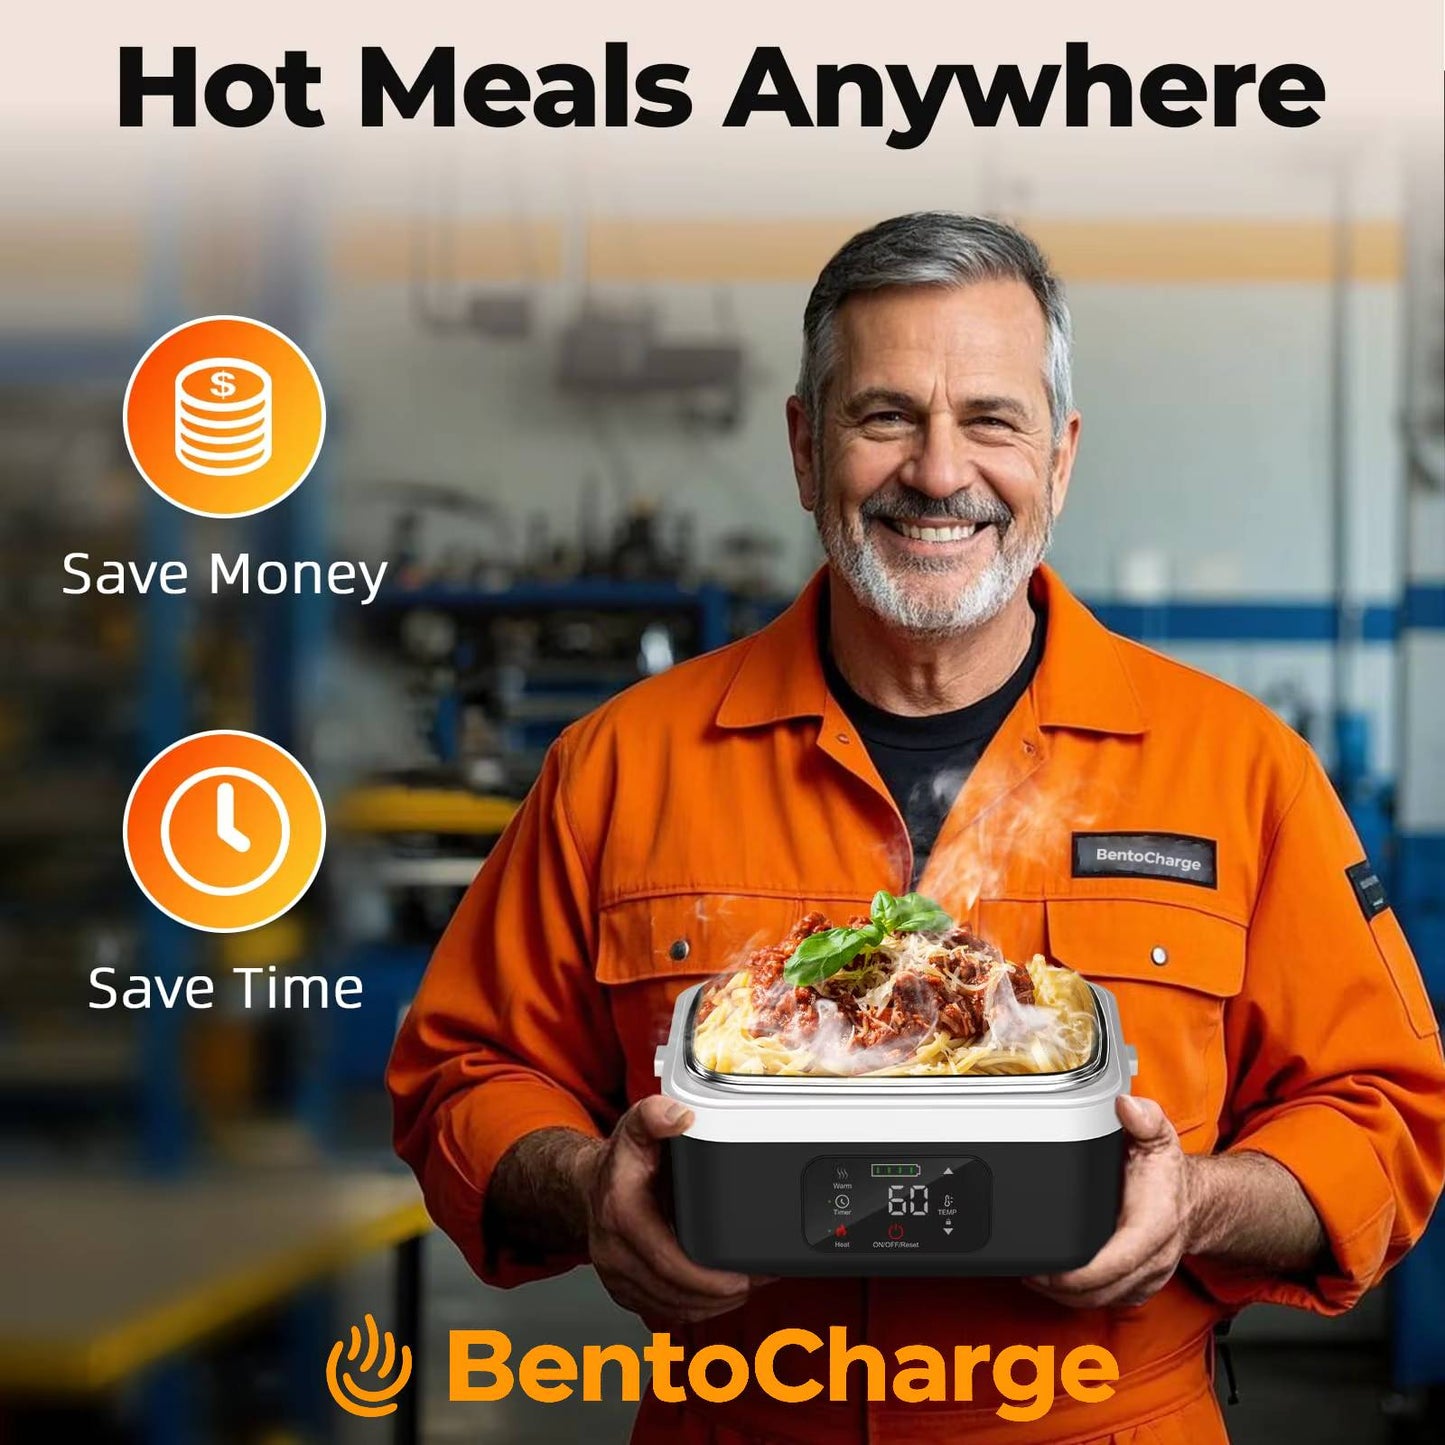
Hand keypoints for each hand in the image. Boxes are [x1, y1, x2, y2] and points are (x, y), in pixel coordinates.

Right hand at [574, 1094, 767, 1325]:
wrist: (590, 1186)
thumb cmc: (620, 1161)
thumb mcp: (636, 1127)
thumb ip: (655, 1114)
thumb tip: (680, 1116)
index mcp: (622, 1215)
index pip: (667, 1262)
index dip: (706, 1277)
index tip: (741, 1277)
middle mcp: (614, 1253)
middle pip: (674, 1293)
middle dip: (721, 1294)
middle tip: (759, 1279)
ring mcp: (618, 1277)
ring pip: (671, 1308)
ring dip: (713, 1305)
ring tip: (749, 1287)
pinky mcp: (627, 1290)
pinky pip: (665, 1311)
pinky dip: (696, 1309)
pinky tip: (721, 1296)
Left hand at [1024, 1094, 1198, 1309]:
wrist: (1195, 1203)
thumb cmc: (1168, 1173)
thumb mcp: (1159, 1136)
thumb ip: (1144, 1118)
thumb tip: (1126, 1106)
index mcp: (1153, 1227)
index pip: (1116, 1262)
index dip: (1080, 1273)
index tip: (1049, 1272)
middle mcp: (1151, 1260)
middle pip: (1102, 1291)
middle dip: (1060, 1288)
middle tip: (1027, 1271)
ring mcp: (1144, 1278)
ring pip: (1101, 1301)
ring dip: (1064, 1296)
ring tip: (1033, 1277)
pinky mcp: (1136, 1286)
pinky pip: (1106, 1301)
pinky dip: (1078, 1297)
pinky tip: (1054, 1283)